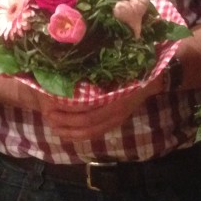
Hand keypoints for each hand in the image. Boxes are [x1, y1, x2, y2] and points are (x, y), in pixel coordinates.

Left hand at [25, 80, 154, 141]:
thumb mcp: (117, 68)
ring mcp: (116, 120)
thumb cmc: (133, 69)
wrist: (152, 79)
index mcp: (115, 100)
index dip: (68, 113)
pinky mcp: (115, 123)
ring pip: (90, 133)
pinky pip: (95, 133)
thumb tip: (73, 66)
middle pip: (86, 125)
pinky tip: (68, 133)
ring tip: (54, 127)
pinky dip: (80, 135)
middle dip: (65, 123)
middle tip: (48, 116)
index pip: (88, 113)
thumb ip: (99, 70)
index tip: (50, 106)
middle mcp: (115, 113)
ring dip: (70, 132)